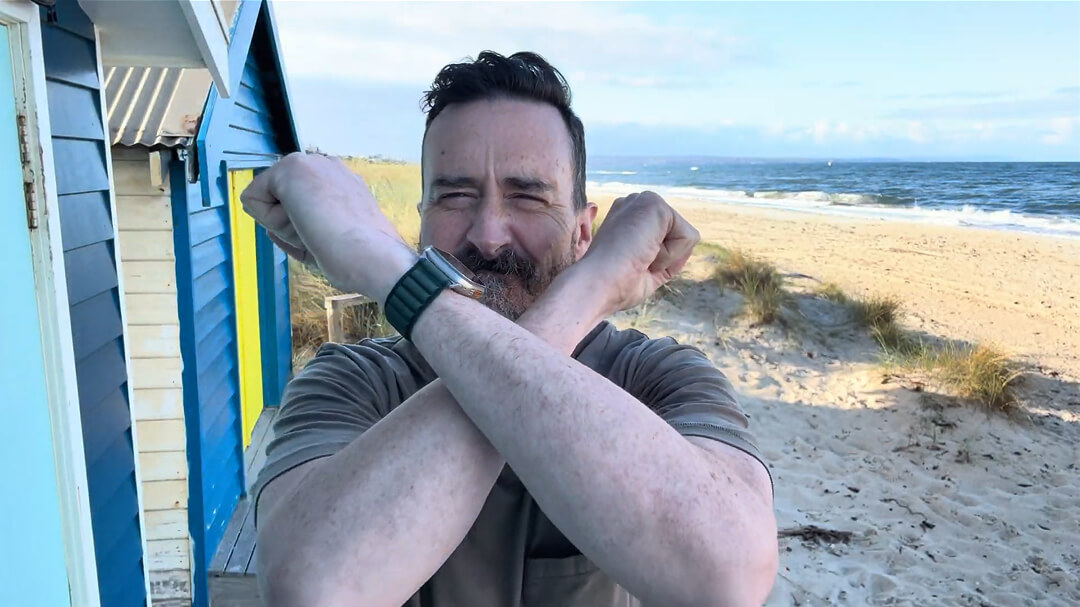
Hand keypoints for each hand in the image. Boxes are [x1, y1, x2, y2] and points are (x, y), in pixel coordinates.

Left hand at [240, 153, 417, 302]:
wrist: (371, 254)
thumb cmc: (360, 256)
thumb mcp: (335, 237)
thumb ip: (312, 226)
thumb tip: (271, 227)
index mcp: (342, 183)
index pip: (298, 204)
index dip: (303, 229)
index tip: (329, 237)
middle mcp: (326, 166)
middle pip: (280, 201)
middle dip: (291, 223)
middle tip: (322, 235)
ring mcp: (310, 163)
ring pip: (268, 199)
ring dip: (283, 223)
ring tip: (315, 231)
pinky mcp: (290, 167)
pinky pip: (253, 200)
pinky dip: (270, 220)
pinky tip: (302, 223)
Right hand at [577, 191, 698, 312]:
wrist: (596, 285)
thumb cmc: (614, 286)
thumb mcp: (645, 271)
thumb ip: (665, 255)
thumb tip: (690, 239)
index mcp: (627, 220)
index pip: (665, 242)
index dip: (658, 263)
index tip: (629, 268)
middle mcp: (634, 205)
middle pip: (678, 237)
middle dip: (665, 258)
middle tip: (634, 264)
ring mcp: (642, 201)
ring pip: (685, 237)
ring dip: (667, 258)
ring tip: (638, 257)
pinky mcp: (654, 203)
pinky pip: (688, 237)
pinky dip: (670, 254)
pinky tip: (643, 253)